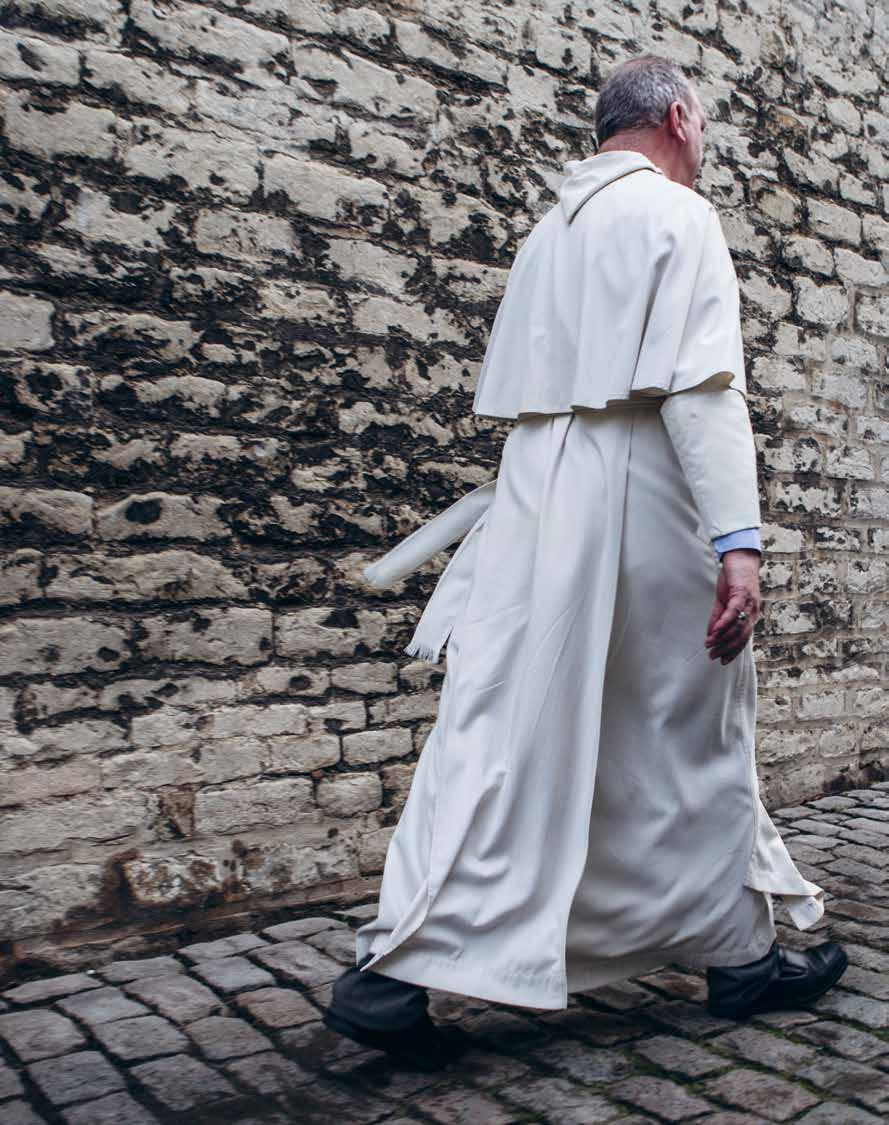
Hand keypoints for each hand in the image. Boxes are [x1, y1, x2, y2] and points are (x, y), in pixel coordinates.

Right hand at [705, 548, 760, 664]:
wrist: (740, 558)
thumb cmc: (734, 579)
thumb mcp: (723, 601)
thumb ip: (718, 618)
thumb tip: (710, 635)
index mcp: (750, 615)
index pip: (743, 638)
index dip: (733, 650)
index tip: (722, 661)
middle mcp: (753, 612)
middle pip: (742, 636)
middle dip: (727, 648)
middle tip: (713, 657)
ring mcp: (749, 603)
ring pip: (738, 627)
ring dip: (723, 638)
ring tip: (709, 645)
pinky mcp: (742, 594)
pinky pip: (733, 613)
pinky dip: (724, 623)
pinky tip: (714, 631)